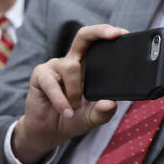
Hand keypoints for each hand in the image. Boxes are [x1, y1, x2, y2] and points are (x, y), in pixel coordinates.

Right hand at [11, 24, 125, 163]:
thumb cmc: (73, 118)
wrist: (49, 131)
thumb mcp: (93, 117)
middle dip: (99, 32)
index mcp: (87, 67)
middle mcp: (71, 62)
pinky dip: (60, 100)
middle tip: (114, 35)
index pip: (97, 44)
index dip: (108, 35)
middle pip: (83, 36)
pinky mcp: (40, 76)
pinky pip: (51, 82)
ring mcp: (54, 67)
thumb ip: (103, 112)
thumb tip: (110, 103)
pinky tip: (66, 111)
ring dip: (76, 91)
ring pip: (71, 66)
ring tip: (75, 107)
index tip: (123, 34)